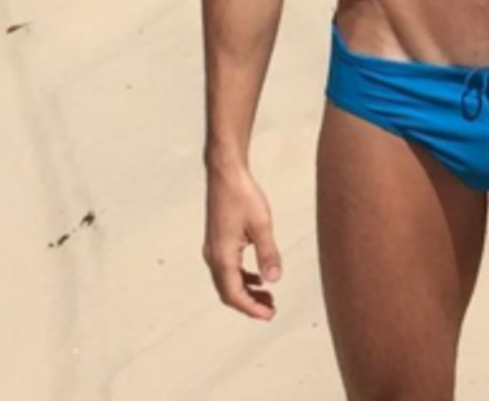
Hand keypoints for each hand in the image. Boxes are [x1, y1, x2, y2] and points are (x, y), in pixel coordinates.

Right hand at [203, 166, 281, 319]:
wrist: (226, 174)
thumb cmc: (243, 196)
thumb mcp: (262, 225)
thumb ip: (268, 253)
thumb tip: (275, 280)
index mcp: (222, 256)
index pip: (234, 294)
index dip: (251, 308)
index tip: (269, 315)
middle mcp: (213, 256)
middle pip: (228, 292)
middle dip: (249, 304)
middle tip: (272, 310)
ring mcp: (213, 249)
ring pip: (228, 281)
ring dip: (246, 292)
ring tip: (268, 297)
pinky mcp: (217, 242)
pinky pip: (228, 269)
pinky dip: (243, 278)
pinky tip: (259, 277)